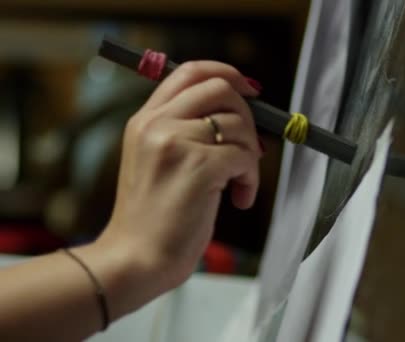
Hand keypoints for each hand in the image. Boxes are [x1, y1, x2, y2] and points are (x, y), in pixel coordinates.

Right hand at [99, 61, 261, 292]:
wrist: (136, 258)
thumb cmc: (153, 218)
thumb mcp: (156, 161)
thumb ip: (185, 130)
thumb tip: (236, 113)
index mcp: (145, 120)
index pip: (190, 72)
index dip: (226, 73)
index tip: (249, 91)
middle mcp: (157, 124)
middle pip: (220, 89)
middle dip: (247, 116)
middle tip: (249, 148)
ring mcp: (176, 143)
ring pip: (238, 125)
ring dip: (251, 156)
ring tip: (239, 184)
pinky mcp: (199, 167)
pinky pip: (244, 156)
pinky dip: (250, 179)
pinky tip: (238, 199)